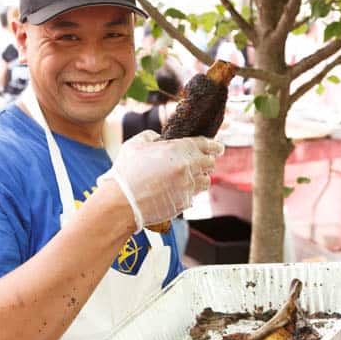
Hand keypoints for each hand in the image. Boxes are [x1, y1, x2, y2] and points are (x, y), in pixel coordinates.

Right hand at [98, 130, 223, 231]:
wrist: (121, 202)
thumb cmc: (126, 172)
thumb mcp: (135, 144)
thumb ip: (151, 136)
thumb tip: (159, 139)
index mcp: (179, 149)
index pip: (207, 144)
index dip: (215, 145)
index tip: (218, 147)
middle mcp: (188, 168)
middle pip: (210, 163)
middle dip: (207, 161)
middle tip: (201, 160)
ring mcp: (188, 187)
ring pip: (205, 181)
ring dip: (199, 177)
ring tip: (187, 177)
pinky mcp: (184, 203)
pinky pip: (193, 196)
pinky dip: (187, 192)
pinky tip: (174, 190)